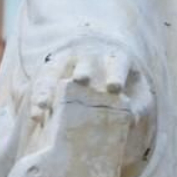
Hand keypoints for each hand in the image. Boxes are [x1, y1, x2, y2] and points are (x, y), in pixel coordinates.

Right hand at [31, 40, 154, 163]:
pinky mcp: (49, 69)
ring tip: (43, 104)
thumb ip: (139, 104)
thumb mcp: (138, 88)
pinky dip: (37, 98)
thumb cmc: (124, 80)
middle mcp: (89, 57)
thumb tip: (134, 120)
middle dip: (84, 71)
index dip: (116, 74)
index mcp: (116, 58)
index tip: (114, 87)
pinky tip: (36, 116)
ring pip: (55, 71)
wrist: (101, 55)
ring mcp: (66, 60)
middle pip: (85, 63)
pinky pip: (41, 83)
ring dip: (49, 87)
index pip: (118, 64)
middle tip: (81, 79)